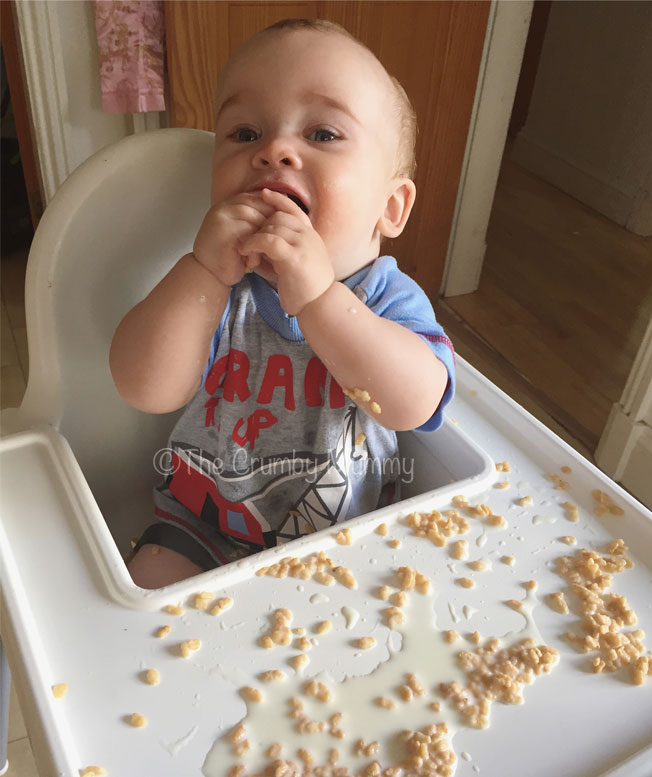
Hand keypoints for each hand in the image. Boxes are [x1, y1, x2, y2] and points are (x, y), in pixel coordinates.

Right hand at [192, 193, 275, 287]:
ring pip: (256, 220)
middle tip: (274, 244)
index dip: (272, 211)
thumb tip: (281, 209)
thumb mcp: (243, 233)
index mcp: (228, 205)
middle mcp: (224, 208)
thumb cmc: (228, 256)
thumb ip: (254, 220)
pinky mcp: (224, 234)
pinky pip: (250, 236)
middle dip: (270, 225)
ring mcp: (222, 219)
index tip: (280, 229)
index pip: (257, 197)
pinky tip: (253, 263)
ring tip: (262, 256)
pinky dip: (255, 250)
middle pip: (258, 206)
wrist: (207, 275)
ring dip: (264, 239)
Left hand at [239, 188, 334, 314]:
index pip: (294, 209)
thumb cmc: (307, 288)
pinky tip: (246, 250)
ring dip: (254, 235)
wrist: (321, 304)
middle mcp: (308, 236)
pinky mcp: (295, 257)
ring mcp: (303, 244)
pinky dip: (254, 243)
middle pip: (279, 216)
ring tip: (244, 247)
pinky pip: (269, 240)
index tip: (263, 194)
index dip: (279, 199)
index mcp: (311, 235)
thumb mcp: (295, 263)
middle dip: (260, 224)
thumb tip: (256, 245)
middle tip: (247, 239)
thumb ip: (280, 251)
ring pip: (273, 226)